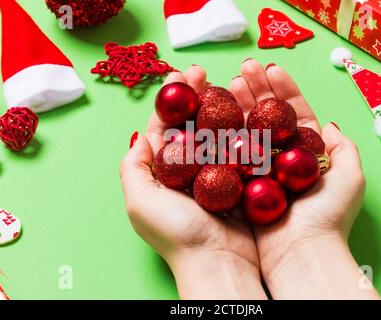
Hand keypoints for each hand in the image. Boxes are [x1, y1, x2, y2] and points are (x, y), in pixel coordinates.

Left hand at [120, 66, 266, 299]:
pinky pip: (239, 148)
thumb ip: (134, 167)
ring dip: (220, 106)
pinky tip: (246, 109)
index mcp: (162, 173)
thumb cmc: (178, 235)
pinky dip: (241, 128)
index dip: (172, 100)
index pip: (165, 128)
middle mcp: (187, 171)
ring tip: (227, 82)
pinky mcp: (239, 180)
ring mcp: (215, 174)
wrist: (220, 263)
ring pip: (216, 132)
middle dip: (197, 96)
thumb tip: (139, 136)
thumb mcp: (141, 202)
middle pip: (192, 124)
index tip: (182, 75)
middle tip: (205, 71)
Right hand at [229, 59, 378, 298]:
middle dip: (257, 91)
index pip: (295, 113)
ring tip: (228, 82)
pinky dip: (225, 132)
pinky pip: (232, 152)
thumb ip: (343, 147)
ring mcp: (259, 169)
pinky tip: (217, 112)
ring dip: (239, 105)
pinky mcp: (240, 182)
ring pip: (248, 130)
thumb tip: (330, 124)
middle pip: (268, 117)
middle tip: (243, 69)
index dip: (283, 90)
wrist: (300, 252)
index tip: (271, 68)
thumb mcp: (351, 177)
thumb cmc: (328, 216)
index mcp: (307, 154)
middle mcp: (281, 159)